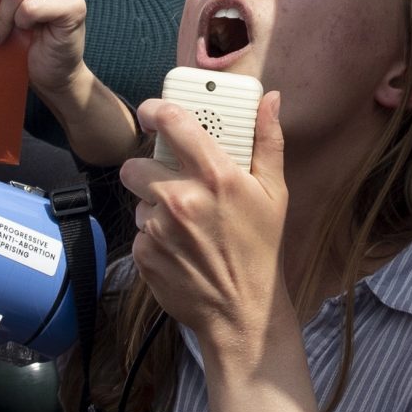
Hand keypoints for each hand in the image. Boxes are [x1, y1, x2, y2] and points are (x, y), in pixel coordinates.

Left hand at [121, 93, 288, 360]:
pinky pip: (138, 232)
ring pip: (137, 201)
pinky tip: (178, 248)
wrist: (242, 312)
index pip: (173, 122)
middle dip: (148, 170)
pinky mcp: (144, 254)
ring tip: (183, 223)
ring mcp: (158, 229)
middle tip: (169, 181)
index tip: (152, 112)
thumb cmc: (261, 249)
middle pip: (136, 164)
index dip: (155, 110)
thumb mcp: (276, 193)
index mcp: (216, 176)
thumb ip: (268, 141)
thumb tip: (269, 99)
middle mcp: (182, 198)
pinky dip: (153, 236)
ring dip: (152, 206)